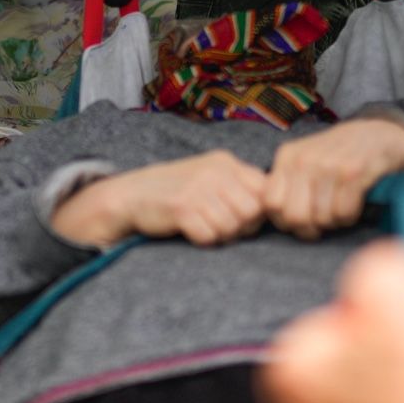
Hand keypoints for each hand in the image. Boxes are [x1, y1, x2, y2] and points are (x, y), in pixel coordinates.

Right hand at [51, 151, 267, 246]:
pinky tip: (189, 230)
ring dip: (220, 235)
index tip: (240, 217)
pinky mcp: (181, 207)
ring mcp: (198, 188)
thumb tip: (272, 209)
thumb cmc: (177, 192)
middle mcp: (215, 171)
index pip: (265, 191)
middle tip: (219, 225)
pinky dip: (202, 239)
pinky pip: (209, 236)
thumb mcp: (211, 178)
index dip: (257, 212)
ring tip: (202, 226)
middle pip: (252, 213)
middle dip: (241, 227)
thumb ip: (241, 187)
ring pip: (232, 227)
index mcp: (226, 162)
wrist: (131, 195)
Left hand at [264, 118, 403, 239]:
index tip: (302, 220)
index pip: (270, 203)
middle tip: (325, 220)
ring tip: (342, 206)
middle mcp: (304, 159)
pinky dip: (351, 216)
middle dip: (311, 228)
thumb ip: (289, 183)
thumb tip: (279, 218)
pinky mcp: (353, 172)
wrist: (383, 132)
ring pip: (321, 218)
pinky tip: (355, 202)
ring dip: (334, 221)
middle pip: (294, 216)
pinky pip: (344, 213)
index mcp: (288, 157)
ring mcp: (328, 164)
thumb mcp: (307, 160)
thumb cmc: (342, 153)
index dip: (284, 221)